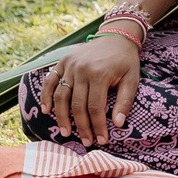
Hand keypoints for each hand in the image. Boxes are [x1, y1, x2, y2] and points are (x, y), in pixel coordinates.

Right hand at [37, 33, 141, 147]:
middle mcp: (81, 70)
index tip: (101, 140)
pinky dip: (46, 96)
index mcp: (99, 74)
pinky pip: (50, 81)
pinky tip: (46, 111)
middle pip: (77, 105)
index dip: (97, 126)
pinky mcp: (62, 62)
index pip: (95, 107)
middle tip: (86, 142)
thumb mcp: (132, 79)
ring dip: (61, 117)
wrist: (116, 36)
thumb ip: (125, 101)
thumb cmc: (125, 61)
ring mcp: (69, 65)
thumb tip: (118, 124)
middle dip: (81, 127)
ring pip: (61, 96)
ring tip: (66, 133)